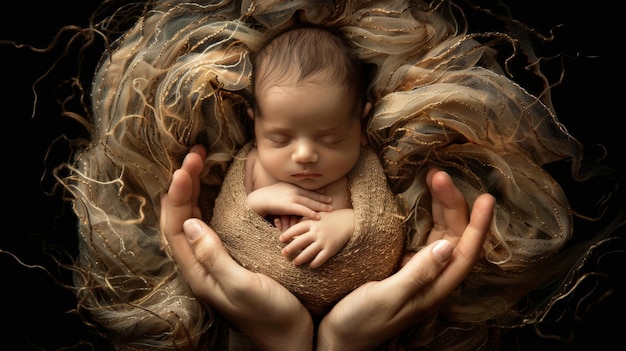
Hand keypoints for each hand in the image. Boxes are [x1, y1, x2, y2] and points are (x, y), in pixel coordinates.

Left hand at [160, 145, 313, 350]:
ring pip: (195, 218)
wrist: (292, 338)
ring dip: (195, 189)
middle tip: (194, 153)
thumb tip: (190, 221)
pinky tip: (216, 190)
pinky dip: (211, 201)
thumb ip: (213, 256)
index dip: (179, 193)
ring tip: (200, 162)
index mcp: (198, 271)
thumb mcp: (242, 286)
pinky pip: (212, 223)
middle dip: (184, 183)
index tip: (188, 165)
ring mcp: (215, 261)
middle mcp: (201, 264)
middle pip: (181, 217)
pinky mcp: (231, 258)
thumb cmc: (271, 314)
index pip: (176, 225)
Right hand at [247, 182, 331, 218]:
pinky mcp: (289, 206)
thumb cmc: (266, 197)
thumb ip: (286, 193)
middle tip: (331, 201)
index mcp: (291, 186)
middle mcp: (294, 190)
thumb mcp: (278, 191)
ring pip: (310, 202)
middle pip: (311, 195)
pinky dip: (311, 213)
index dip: (317, 192)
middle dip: (322, 199)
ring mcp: (292, 198)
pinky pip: (303, 210)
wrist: (258, 199)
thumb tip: (290, 197)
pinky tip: (318, 217)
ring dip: (320, 206)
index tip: (326, 193)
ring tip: (330, 209)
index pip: (307, 189)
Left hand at [279, 209, 354, 267]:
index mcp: (312, 222)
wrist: (349, 221)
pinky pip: (321, 258)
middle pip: (300, 242)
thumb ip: (307, 220)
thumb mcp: (318, 215)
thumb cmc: (331, 218)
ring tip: (295, 263)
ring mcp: (324, 241)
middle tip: (283, 253)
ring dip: (300, 259)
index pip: (296, 229)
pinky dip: (315, 263)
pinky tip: (311, 266)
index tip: (281, 239)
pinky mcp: (331, 248)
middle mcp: (317, 232)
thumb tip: (292, 224)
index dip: (287, 234)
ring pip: (309, 252)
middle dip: (290, 249)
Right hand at [316, 169, 494, 349]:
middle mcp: (432, 278)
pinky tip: (419, 201)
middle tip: (439, 174)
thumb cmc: (360, 323)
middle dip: (452, 204)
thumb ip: (417, 273)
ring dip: (439, 206)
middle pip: (453, 236)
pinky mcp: (401, 265)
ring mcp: (417, 271)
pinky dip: (423, 215)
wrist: (338, 338)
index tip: (487, 198)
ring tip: (433, 178)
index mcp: (435, 288)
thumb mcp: (387, 297)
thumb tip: (447, 245)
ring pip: (439, 233)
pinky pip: (421, 235)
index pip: (466, 252)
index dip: (479, 225)